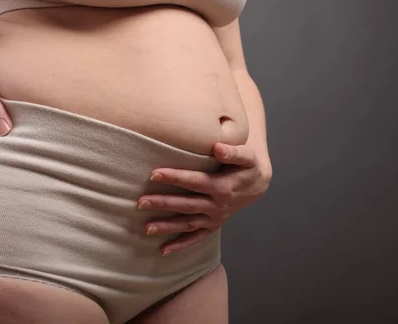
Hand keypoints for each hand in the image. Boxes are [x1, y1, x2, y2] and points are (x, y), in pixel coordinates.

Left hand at [137, 141, 271, 255]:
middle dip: (163, 204)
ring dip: (167, 226)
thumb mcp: (248, 157)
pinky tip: (163, 250)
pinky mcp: (213, 226)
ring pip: (188, 223)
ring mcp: (215, 218)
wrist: (257, 186)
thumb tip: (217, 147)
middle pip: (187, 205)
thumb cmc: (248, 168)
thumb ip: (234, 152)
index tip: (154, 174)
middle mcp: (217, 205)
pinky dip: (180, 245)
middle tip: (141, 202)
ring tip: (146, 228)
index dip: (175, 178)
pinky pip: (196, 238)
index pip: (194, 182)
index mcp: (223, 187)